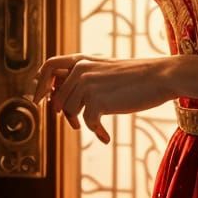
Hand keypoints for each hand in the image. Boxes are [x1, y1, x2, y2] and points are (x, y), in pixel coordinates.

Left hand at [32, 53, 175, 144]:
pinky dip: (97, 132)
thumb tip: (58, 99)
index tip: (38, 100)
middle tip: (74, 124)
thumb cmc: (136, 76)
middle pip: (57, 97)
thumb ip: (84, 77)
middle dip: (63, 114)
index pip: (48, 66)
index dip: (40, 84)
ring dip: (81, 122)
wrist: (159, 76)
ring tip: (97, 125)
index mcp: (82, 60)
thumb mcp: (105, 70)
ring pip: (69, 112)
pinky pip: (88, 123)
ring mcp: (88, 85)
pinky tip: (106, 136)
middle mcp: (81, 70)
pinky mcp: (97, 100)